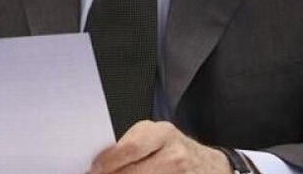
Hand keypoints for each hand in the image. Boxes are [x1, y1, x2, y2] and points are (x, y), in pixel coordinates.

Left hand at [89, 121, 231, 173]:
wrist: (210, 167)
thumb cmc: (176, 151)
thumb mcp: (156, 139)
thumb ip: (131, 146)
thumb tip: (98, 164)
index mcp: (163, 133)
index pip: (129, 148)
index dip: (106, 163)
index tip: (92, 170)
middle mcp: (174, 154)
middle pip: (133, 171)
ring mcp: (181, 173)